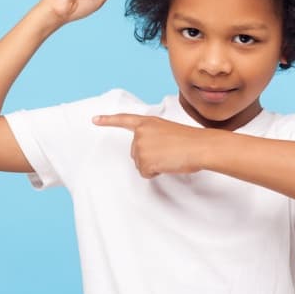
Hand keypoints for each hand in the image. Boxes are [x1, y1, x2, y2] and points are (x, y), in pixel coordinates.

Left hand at [92, 114, 206, 178]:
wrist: (200, 146)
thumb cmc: (191, 141)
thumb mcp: (168, 131)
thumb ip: (154, 137)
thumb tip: (151, 154)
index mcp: (148, 122)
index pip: (124, 120)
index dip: (108, 120)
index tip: (94, 120)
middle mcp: (141, 132)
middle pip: (135, 152)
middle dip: (149, 156)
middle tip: (169, 152)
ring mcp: (141, 146)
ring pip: (140, 164)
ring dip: (154, 165)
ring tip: (170, 157)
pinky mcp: (144, 160)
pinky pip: (145, 173)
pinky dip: (156, 172)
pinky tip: (167, 164)